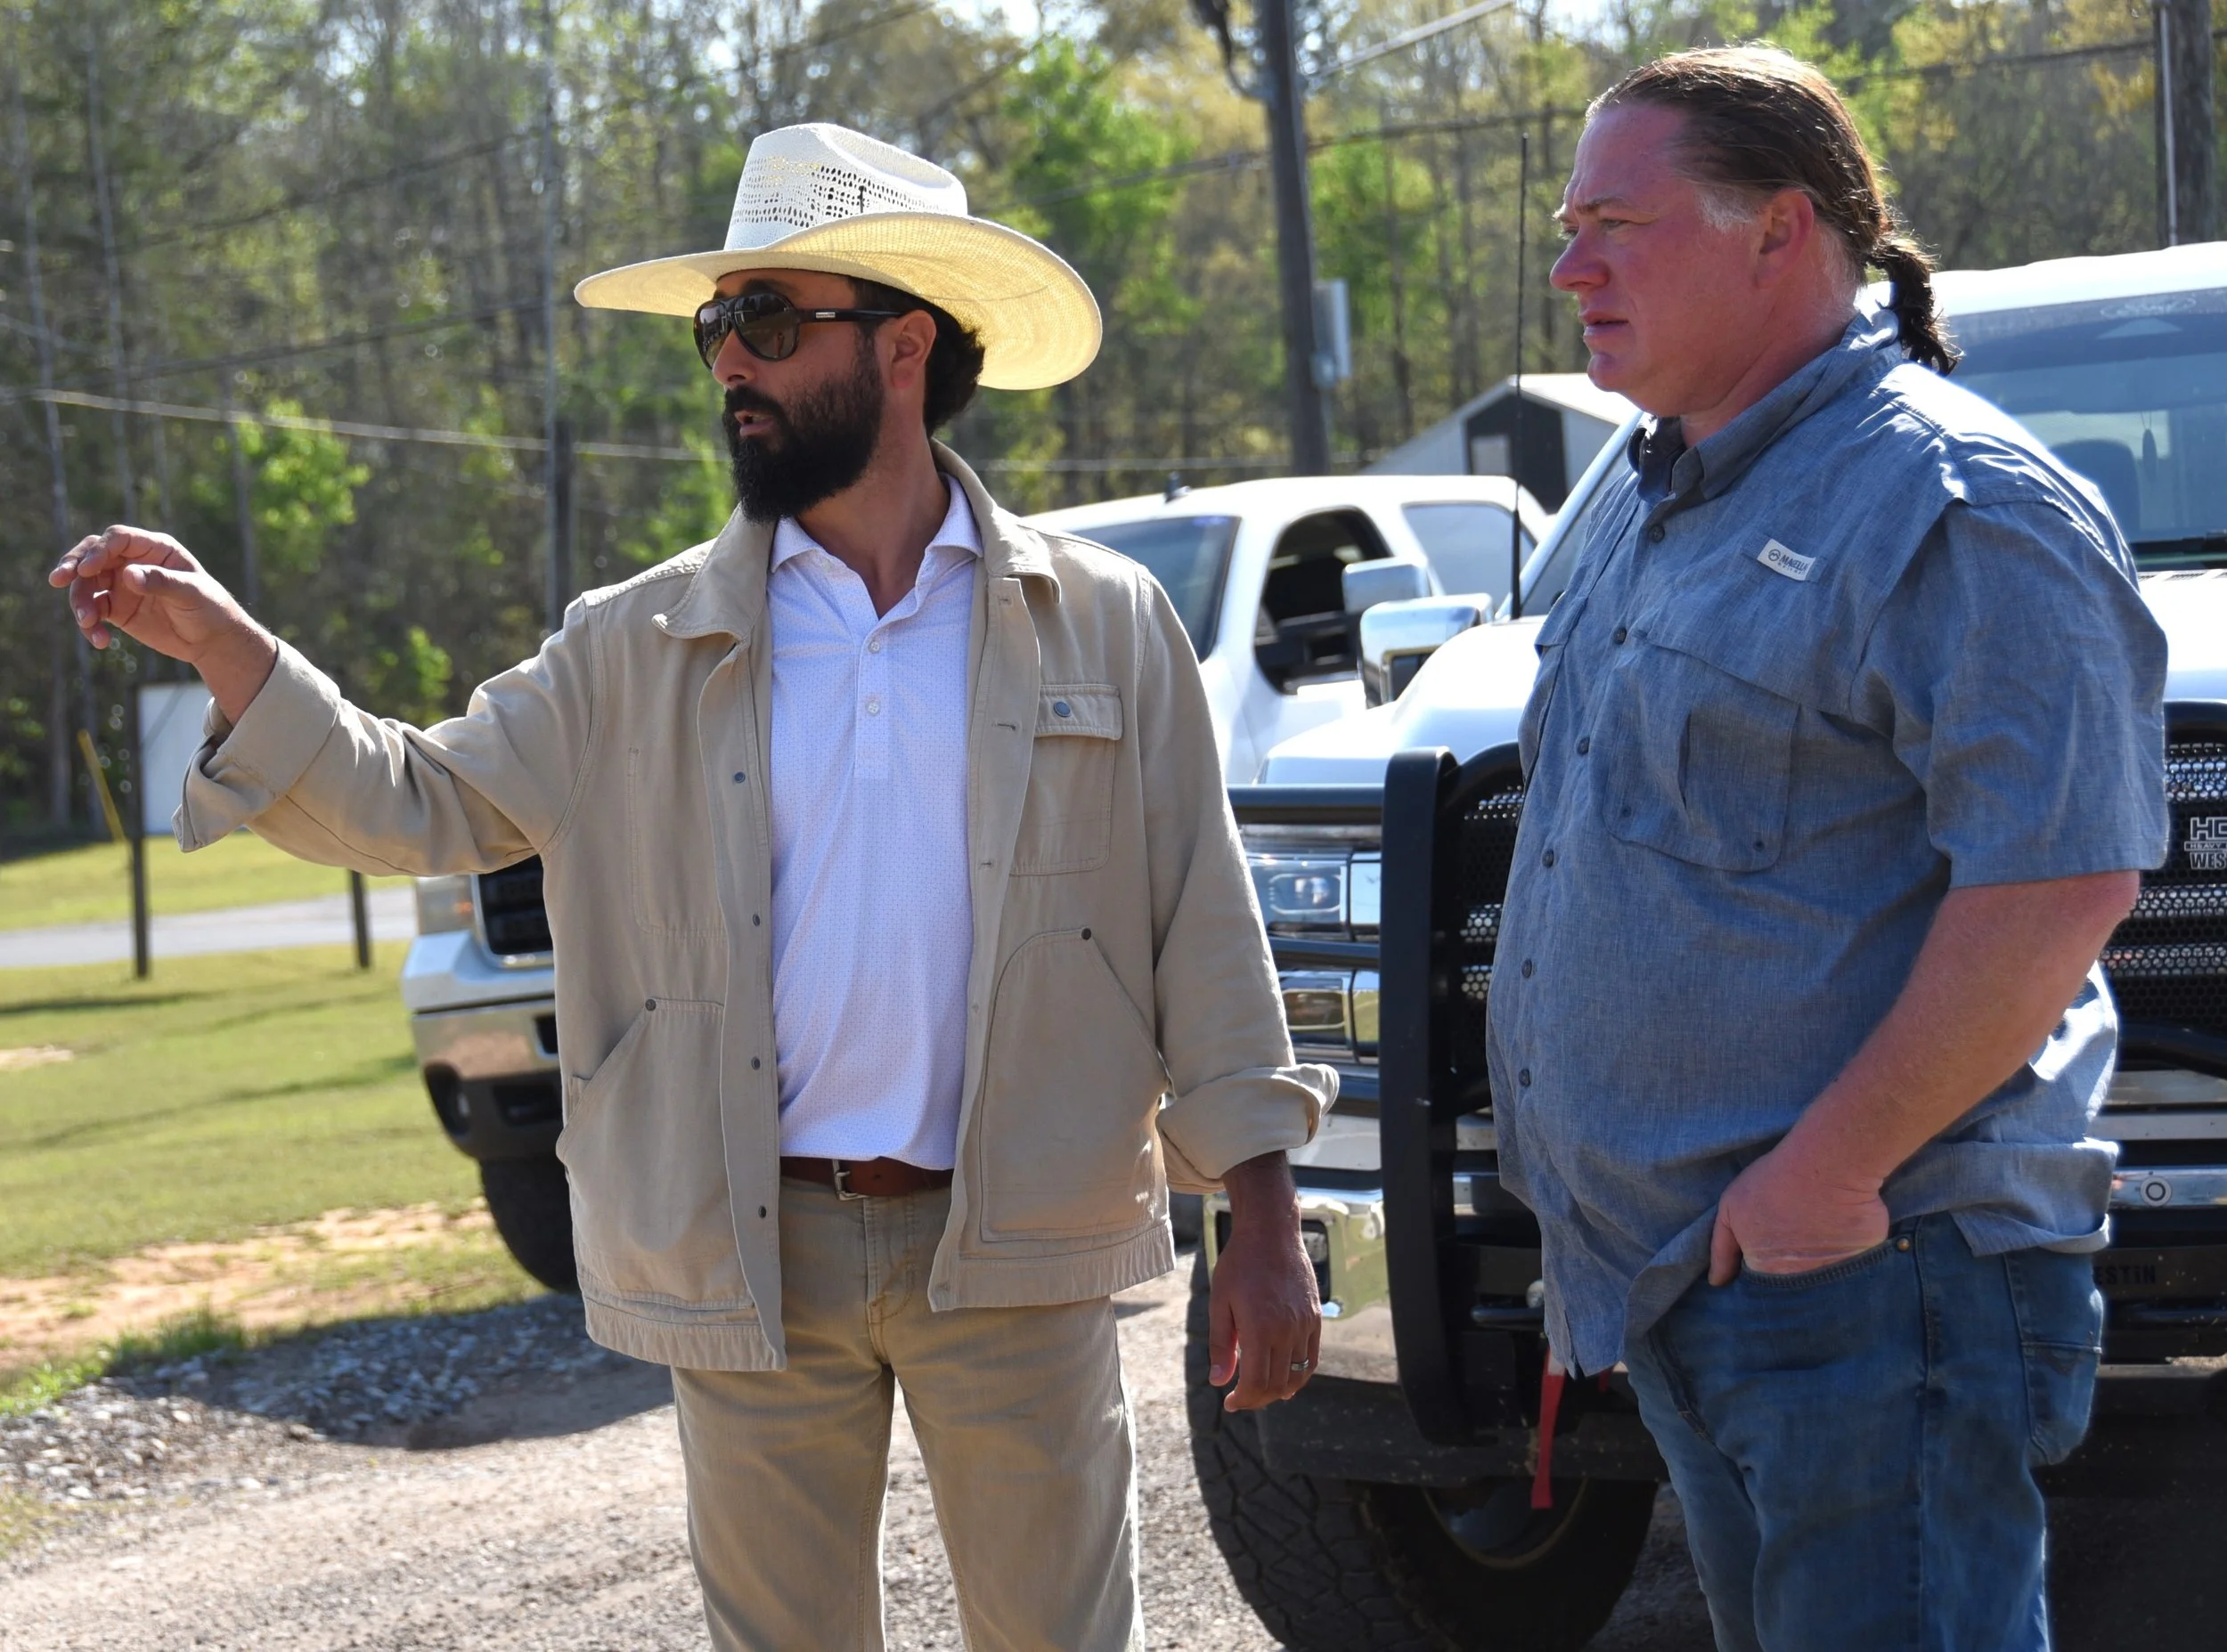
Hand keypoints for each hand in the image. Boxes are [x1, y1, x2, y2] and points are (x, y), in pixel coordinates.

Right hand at [49, 525, 276, 719]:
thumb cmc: (210, 609)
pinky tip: (100, 641)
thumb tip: (128, 575)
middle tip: (58, 580)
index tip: (86, 569)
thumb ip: (162, 582)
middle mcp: (133, 562)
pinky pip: (92, 611)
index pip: (118, 539)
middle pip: (92, 555)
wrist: (213, 640)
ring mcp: (121, 585)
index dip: (99, 551)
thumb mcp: (191, 594)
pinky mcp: (115, 609)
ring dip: (80, 602)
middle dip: (73, 565)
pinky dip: (89, 624)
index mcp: (154, 548)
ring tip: (89, 622)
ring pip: (86, 585)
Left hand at [1208, 1153, 1320, 1410]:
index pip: (1257, 1383)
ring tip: (1260, 1390)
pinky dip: (1299, 1375)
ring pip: (1297, 1375)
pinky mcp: (1315, 1318)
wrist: (1271, 1233)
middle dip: (1258, 1399)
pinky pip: (1311, 1358)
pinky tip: (1284, 1379)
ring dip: (1278, 1390)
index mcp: (1261, 1328)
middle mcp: (1288, 1330)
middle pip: (1277, 1384)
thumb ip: (1221, 1345)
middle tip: (1240, 1398)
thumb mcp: (1220, 1302)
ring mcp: (1305, 1325)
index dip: (1244, 1400)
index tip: (1230, 1403)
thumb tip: (1219, 1381)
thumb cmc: (1240, 1264)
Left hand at [1708, 1140, 1889, 1284]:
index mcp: (1766, 1272)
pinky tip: (1840, 1243)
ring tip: (1814, 1245)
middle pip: (1791, 1293)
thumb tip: (1717, 1282)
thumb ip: (1722, 1250)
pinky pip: (1852, 1274)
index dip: (1761, 1276)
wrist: (1827, 1165)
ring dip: (1817, 1275)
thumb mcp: (1732, 1208)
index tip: (1763, 1259)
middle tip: (1791, 1249)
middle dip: (1787, 1280)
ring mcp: (1834, 1277)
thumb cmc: (1774, 1182)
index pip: (1760, 1290)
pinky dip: (1847, 1266)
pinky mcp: (1863, 1266)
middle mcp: (1800, 1283)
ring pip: (1821, 1288)